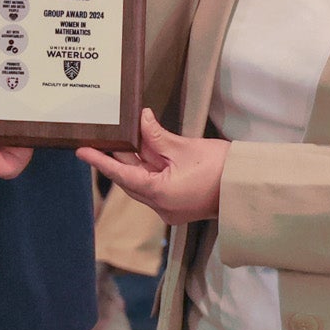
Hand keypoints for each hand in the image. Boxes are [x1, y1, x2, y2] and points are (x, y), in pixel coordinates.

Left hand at [76, 108, 227, 226]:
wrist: (247, 187)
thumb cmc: (222, 168)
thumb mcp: (185, 148)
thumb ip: (157, 136)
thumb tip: (140, 120)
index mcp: (160, 195)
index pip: (122, 175)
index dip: (100, 161)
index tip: (81, 151)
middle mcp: (162, 207)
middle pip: (131, 179)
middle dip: (119, 157)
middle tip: (101, 138)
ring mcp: (170, 209)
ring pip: (143, 182)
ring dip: (136, 161)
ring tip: (126, 138)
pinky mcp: (178, 205)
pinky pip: (156, 186)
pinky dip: (150, 168)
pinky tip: (148, 150)